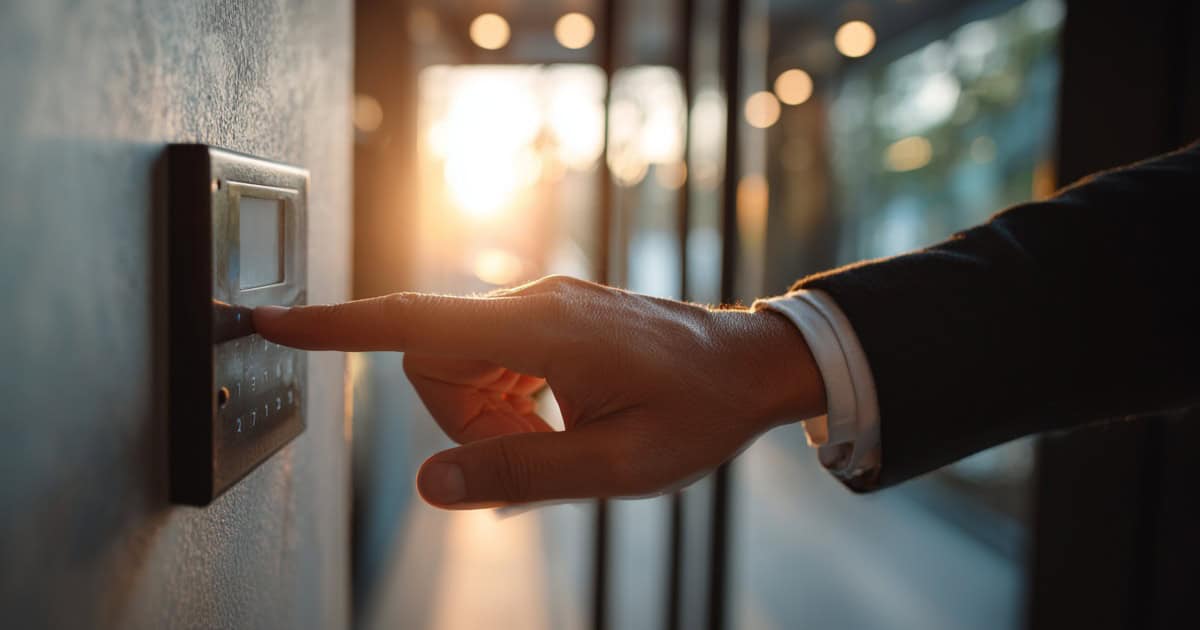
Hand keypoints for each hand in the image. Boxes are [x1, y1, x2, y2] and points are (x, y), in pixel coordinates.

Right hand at [254, 276, 824, 508]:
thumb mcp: (613, 466)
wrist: (752, 365)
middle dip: (462, 420)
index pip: (413, 323)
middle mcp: (533, 303)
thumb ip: (518, 474)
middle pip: (433, 362)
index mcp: (540, 330)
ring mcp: (546, 306)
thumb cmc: (697, 412)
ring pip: (463, 366)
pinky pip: (496, 360)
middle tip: (534, 454)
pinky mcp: (556, 317)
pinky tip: (558, 420)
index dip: (336, 328)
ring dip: (490, 416)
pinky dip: (508, 399)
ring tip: (561, 438)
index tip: (275, 324)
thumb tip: (428, 485)